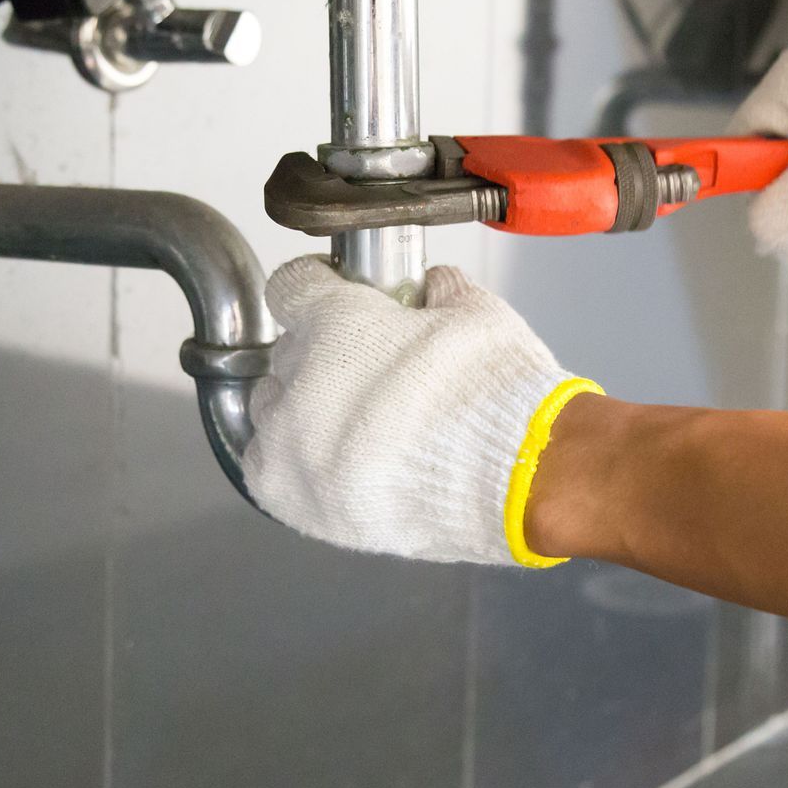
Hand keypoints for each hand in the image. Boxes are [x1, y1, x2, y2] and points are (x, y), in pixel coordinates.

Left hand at [247, 256, 581, 563]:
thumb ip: (441, 291)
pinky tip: (333, 460)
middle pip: (287, 352)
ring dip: (303, 407)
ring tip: (354, 421)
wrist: (518, 480)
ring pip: (271, 408)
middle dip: (323, 354)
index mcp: (336, 324)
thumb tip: (434, 288)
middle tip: (367, 369)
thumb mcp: (479, 313)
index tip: (333, 295)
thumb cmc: (498, 395)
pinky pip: (268, 466)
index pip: (290, 287)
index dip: (317, 287)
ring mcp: (291, 445)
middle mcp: (301, 382)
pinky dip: (292, 461)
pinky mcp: (293, 499)